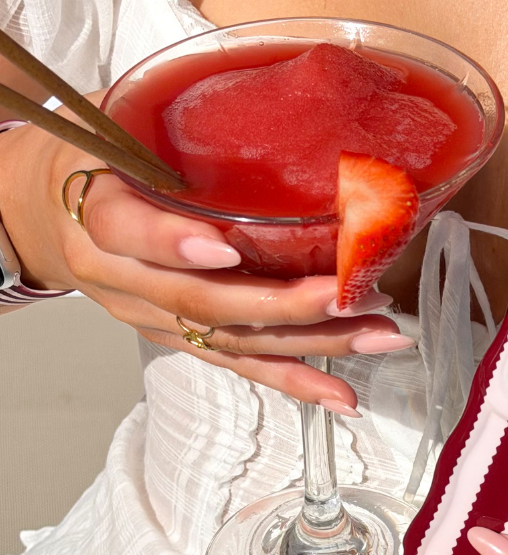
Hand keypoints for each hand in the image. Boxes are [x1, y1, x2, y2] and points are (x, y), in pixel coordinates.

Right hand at [0, 95, 411, 409]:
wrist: (55, 223)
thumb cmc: (102, 172)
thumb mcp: (116, 140)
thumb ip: (169, 149)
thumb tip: (283, 128)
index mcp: (100, 217)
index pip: (126, 230)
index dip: (174, 242)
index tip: (224, 244)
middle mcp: (126, 282)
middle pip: (203, 301)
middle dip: (283, 304)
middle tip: (345, 296)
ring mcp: (157, 321)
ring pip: (234, 342)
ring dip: (312, 345)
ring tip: (375, 337)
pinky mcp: (184, 343)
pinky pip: (241, 368)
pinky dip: (294, 382)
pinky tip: (339, 397)